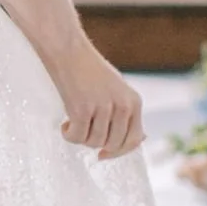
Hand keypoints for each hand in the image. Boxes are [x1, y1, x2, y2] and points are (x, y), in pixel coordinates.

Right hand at [47, 34, 143, 160]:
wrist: (68, 51)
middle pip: (112, 144)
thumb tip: (140, 140)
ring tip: (74, 122)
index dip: (118, 152)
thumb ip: (127, 114)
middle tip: (84, 131)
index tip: (104, 154)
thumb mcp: (118, 90)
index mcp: (134, 101)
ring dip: (81, 137)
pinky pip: (77, 137)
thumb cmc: (90, 71)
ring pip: (94, 142)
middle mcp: (122, 106)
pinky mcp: (81, 109)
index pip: (133, 140)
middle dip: (96, 143)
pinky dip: (68, 134)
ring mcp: (102, 107)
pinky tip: (65, 124)